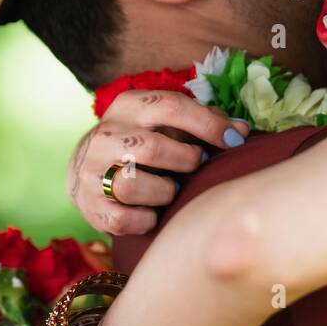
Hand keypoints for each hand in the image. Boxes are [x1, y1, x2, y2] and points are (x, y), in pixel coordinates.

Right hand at [67, 90, 248, 235]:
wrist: (84, 173)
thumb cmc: (141, 146)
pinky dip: (146, 219)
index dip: (207, 124)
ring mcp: (91, 170)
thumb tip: (241, 131)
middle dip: (184, 161)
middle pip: (153, 148)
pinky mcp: (90, 205)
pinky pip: (125, 219)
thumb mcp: (164, 124)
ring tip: (169, 189)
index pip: (170, 106)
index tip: (235, 140)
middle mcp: (105, 134)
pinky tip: (151, 212)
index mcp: (128, 106)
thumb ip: (202, 124)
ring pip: (134, 185)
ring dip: (163, 192)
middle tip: (194, 165)